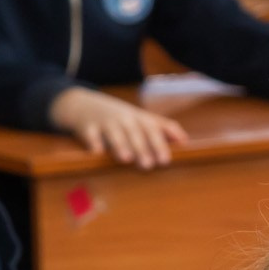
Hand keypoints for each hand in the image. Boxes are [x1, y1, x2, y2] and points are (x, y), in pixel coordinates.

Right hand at [49, 86, 186, 168]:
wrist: (83, 104)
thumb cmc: (119, 116)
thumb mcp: (141, 118)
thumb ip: (163, 127)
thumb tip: (185, 140)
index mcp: (138, 118)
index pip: (152, 130)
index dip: (159, 144)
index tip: (165, 160)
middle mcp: (123, 119)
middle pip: (134, 133)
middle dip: (142, 148)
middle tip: (148, 165)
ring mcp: (105, 122)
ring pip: (113, 133)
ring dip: (120, 145)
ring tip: (126, 159)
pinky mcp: (86, 126)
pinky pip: (90, 135)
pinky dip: (93, 142)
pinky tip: (98, 152)